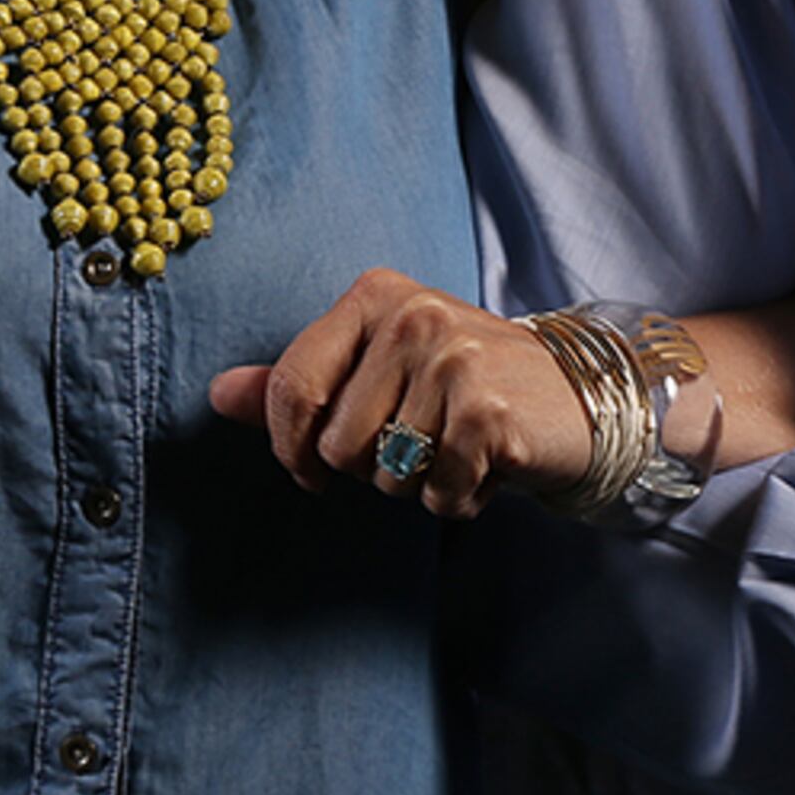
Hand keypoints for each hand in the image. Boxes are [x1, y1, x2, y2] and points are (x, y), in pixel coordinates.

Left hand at [207, 268, 591, 518]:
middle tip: (422, 440)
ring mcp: (454, 361)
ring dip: (418, 484)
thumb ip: (299, 382)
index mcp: (377, 295)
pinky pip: (437, 496)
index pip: (292, 385)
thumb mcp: (379, 368)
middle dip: (369, 468)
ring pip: (384, 475)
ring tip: (458, 448)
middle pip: (335, 445)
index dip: (292, 447)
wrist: (578, 396)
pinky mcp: (487, 413)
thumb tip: (216, 394)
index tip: (313, 469)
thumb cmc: (465, 385)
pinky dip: (459, 499)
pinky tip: (486, 466)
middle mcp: (414, 316)